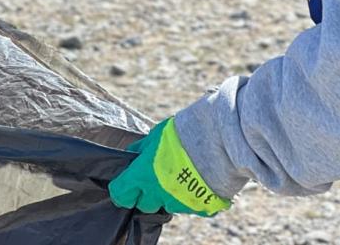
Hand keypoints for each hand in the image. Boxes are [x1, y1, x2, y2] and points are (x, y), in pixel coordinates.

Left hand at [109, 118, 230, 216]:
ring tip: (180, 176)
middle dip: (147, 195)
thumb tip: (132, 155)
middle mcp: (159, 192)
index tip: (124, 188)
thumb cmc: (184, 133)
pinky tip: (196, 181)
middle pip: (144, 205)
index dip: (121, 191)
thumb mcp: (155, 135)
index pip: (121, 194)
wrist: (218, 139)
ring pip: (167, 205)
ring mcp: (179, 202)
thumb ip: (142, 149)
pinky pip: (189, 207)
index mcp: (143, 175)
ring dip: (169, 195)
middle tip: (154, 180)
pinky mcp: (199, 207)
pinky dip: (190, 197)